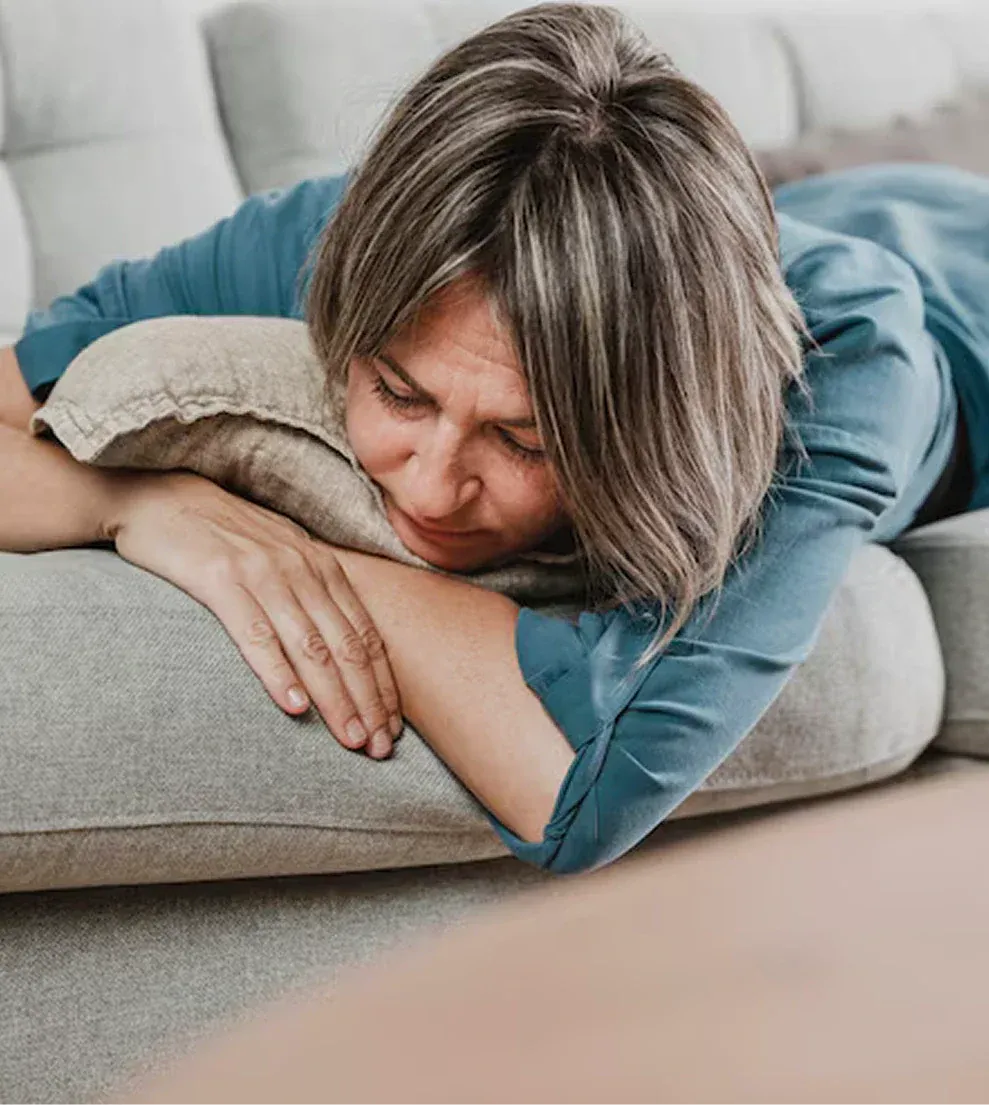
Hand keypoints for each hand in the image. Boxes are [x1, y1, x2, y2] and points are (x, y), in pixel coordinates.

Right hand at [103, 469, 402, 757]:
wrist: (161, 499)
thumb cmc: (226, 536)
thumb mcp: (283, 557)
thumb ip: (315, 593)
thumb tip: (346, 644)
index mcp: (322, 567)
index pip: (365, 635)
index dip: (382, 684)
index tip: (394, 727)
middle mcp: (301, 569)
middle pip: (346, 646)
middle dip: (368, 700)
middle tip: (380, 748)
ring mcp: (262, 573)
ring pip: (310, 646)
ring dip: (334, 697)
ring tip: (350, 738)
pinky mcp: (219, 579)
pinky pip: (255, 634)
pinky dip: (278, 673)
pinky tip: (294, 706)